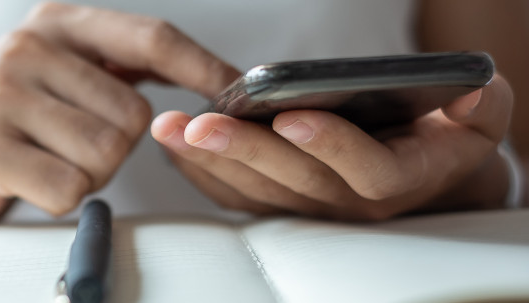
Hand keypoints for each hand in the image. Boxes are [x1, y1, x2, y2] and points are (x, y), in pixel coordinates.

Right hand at [0, 2, 238, 224]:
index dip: (201, 69)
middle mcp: (26, 46)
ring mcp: (0, 94)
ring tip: (48, 159)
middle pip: (132, 114)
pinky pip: (69, 188)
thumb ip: (129, 67)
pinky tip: (31, 180)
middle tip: (71, 144)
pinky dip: (61, 197)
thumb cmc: (23, 124)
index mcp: (58, 22)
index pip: (151, 38)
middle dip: (115, 146)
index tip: (236, 94)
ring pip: (104, 154)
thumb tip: (218, 81)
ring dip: (88, 174)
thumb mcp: (71, 77)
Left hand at [152, 75, 513, 220]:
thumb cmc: (446, 133)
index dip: (332, 145)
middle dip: (244, 150)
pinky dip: (203, 171)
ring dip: (211, 160)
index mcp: (401, 177)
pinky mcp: (282, 202)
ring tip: (172, 127)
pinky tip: (174, 144)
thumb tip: (471, 94)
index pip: (368, 170)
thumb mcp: (480, 115)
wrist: (422, 170)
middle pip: (295, 183)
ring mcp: (312, 206)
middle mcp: (351, 202)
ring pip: (258, 191)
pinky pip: (238, 195)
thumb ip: (482, 107)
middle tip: (200, 122)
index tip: (292, 116)